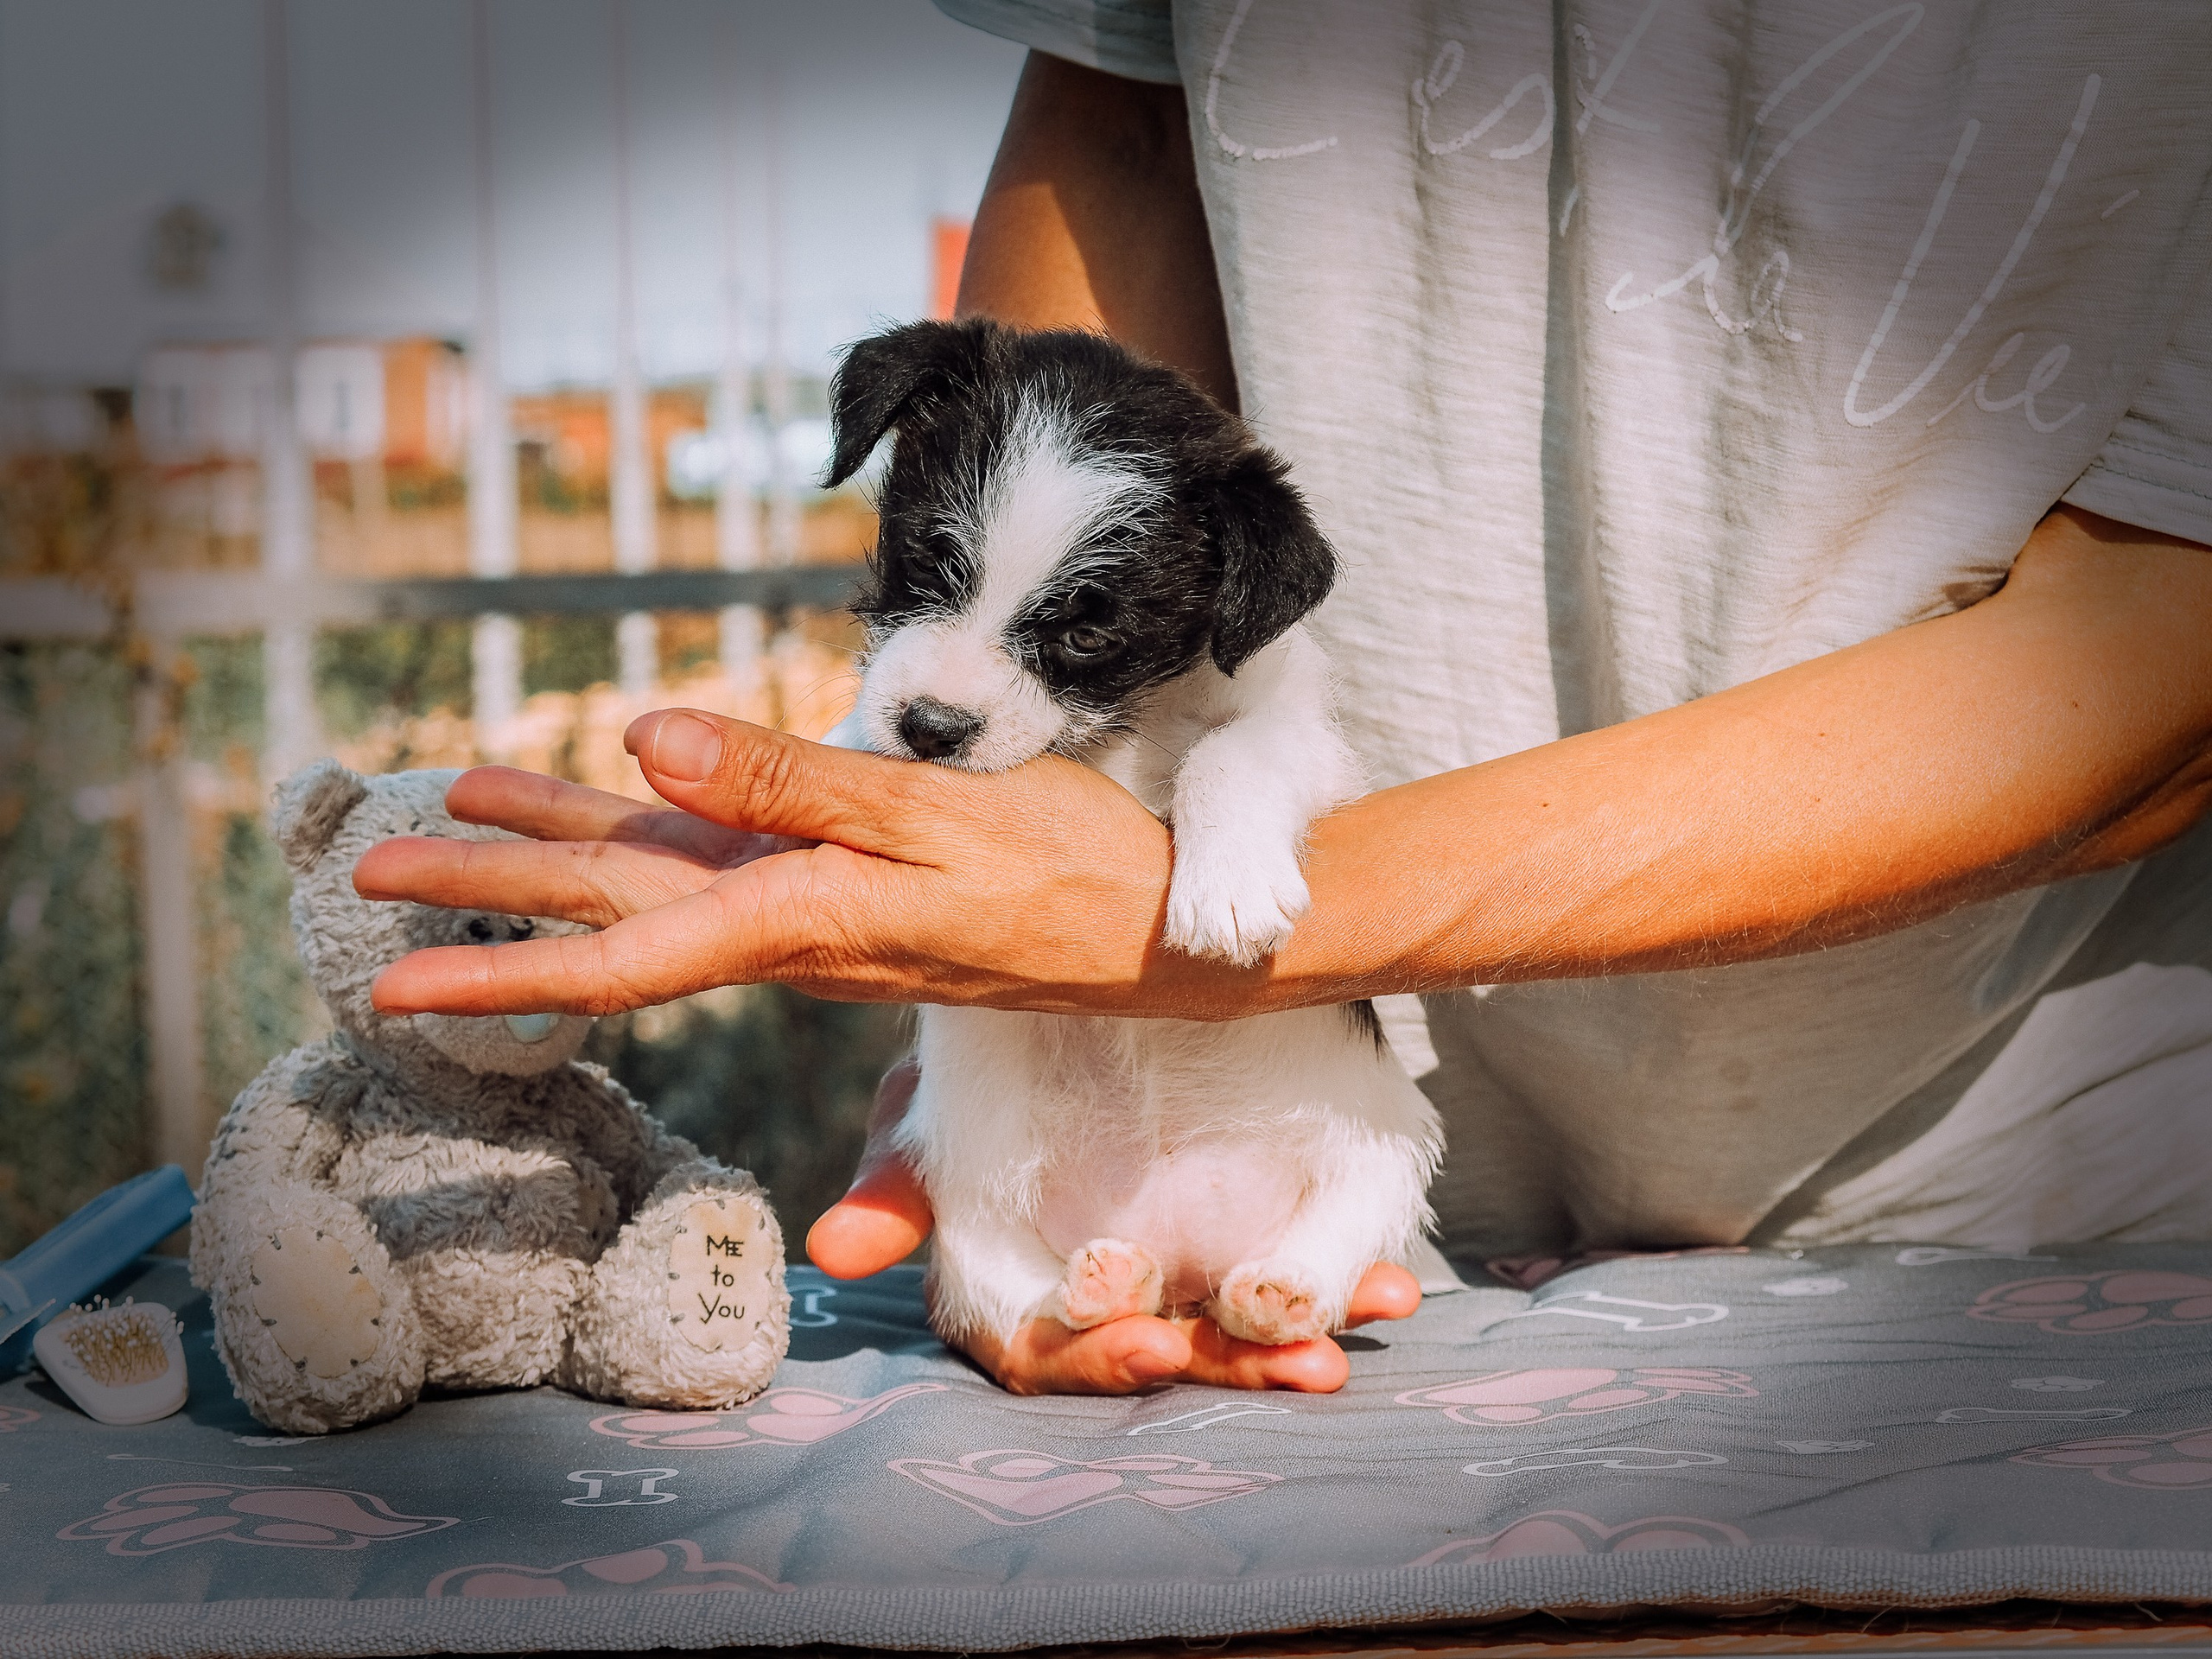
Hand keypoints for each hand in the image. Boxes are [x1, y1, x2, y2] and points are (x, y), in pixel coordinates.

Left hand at [360, 708, 1246, 1019]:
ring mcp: (812, 909)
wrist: (1153, 932)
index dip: (502, 964)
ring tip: (457, 814)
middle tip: (368, 874)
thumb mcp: (935, 814)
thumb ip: (791, 782)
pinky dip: (648, 832)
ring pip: (657, 882)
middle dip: (488, 897)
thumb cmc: (1068, 870)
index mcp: (798, 917)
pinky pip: (721, 862)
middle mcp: (786, 926)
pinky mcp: (844, 885)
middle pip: (610, 914)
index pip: (620, 956)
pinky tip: (616, 802)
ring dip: (554, 852)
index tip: (395, 982)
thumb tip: (642, 745)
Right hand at [805, 1062, 1420, 1394]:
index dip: (1096, 1362)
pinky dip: (1349, 1281)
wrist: (1076, 972)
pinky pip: (1302, 1266)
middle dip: (1227, 1364)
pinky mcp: (1253, 1216)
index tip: (1149, 1347)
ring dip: (1298, 1340)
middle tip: (1293, 1361)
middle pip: (1163, 1348)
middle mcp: (1112, 1279)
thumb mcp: (935, 1101)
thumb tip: (835, 1255)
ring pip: (1237, 1324)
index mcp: (1028, 1274)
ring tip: (1370, 1322)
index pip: (1051, 1352)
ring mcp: (1183, 1253)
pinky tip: (1392, 1288)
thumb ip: (901, 1176)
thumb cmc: (983, 1051)